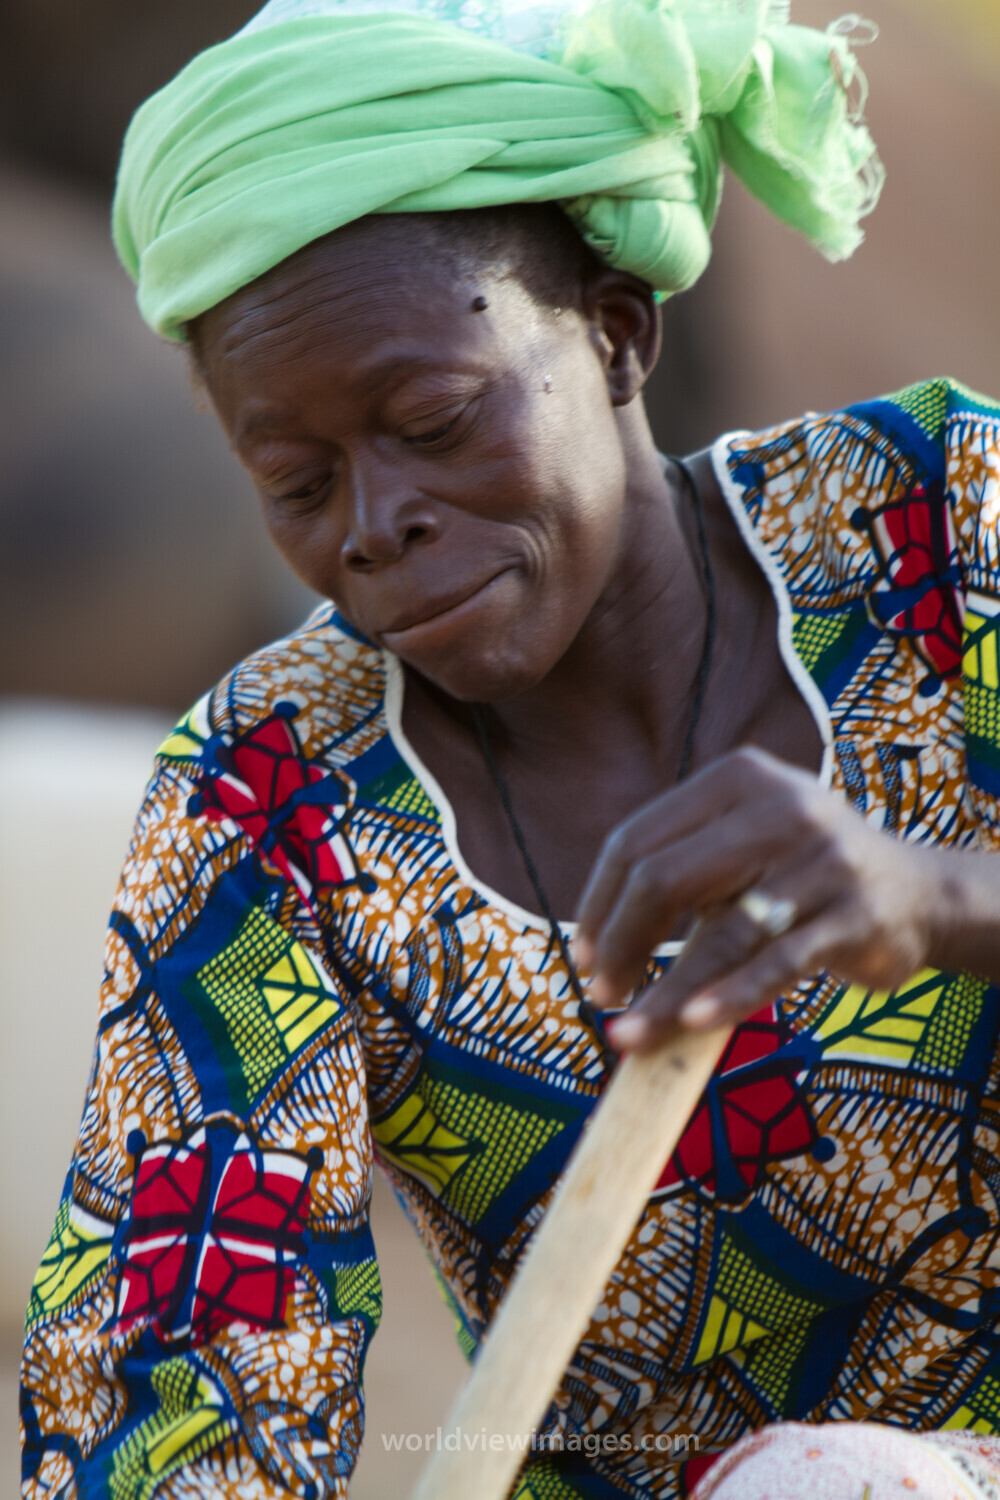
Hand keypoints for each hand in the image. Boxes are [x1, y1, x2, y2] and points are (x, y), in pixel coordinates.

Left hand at [573, 746, 943, 1051]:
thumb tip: (596, 948)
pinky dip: (730, 996)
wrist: (916, 891)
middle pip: (665, 879)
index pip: (636, 840)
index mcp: (736, 779)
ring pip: (721, 934)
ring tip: (629, 1034)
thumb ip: (679, 871)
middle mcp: (779, 808)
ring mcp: (822, 860)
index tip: (583, 956)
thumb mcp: (742, 845)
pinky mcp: (855, 915)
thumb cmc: (800, 872)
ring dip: (665, 992)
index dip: (598, 903)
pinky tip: (692, 1022)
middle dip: (621, 944)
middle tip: (602, 994)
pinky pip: (778, 963)